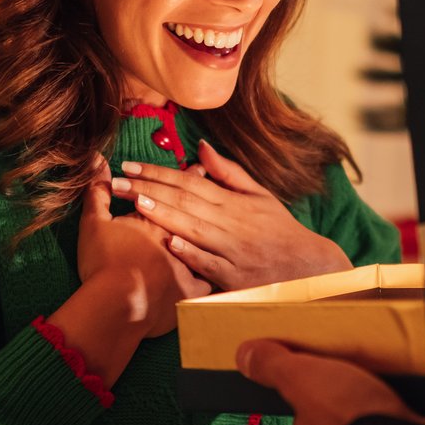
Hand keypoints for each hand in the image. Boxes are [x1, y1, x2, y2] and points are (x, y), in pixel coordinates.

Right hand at [48, 157, 210, 387]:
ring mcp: (188, 265)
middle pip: (197, 213)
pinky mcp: (191, 292)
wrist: (116, 305)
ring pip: (206, 245)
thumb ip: (97, 193)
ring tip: (217, 222)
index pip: (178, 192)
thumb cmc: (103, 263)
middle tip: (217, 187)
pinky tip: (214, 269)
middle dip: (206, 200)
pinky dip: (209, 273)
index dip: (187, 177)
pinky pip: (206, 281)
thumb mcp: (94, 224)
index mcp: (158, 221)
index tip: (198, 166)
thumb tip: (95, 160)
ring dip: (210, 232)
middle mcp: (178, 238)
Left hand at [111, 140, 351, 291]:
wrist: (308, 269)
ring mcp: (232, 250)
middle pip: (184, 202)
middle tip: (116, 182)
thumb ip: (229, 172)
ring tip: (134, 203)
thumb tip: (201, 146)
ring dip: (163, 215)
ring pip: (193, 229)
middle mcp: (230, 223)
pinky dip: (191, 253)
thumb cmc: (279, 231)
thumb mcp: (259, 196)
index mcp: (233, 202)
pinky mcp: (234, 277)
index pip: (189, 182)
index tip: (130, 166)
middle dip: (148, 190)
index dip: (158, 173)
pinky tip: (169, 243)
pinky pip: (210, 263)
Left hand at [235, 339, 424, 424]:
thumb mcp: (303, 380)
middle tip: (374, 361)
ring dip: (400, 401)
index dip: (315, 387)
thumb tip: (244, 355)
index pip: (306, 411)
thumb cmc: (351, 423)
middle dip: (363, 392)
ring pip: (391, 423)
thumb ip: (275, 368)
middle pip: (351, 415)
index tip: (329, 363)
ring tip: (410, 371)